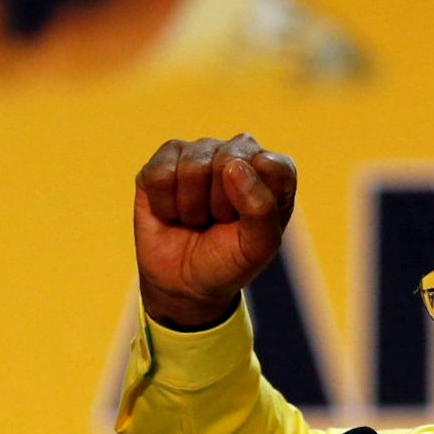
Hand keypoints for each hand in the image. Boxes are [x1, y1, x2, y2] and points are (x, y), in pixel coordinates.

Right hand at [134, 134, 296, 329]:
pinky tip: (172, 212)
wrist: (183, 282)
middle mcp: (239, 152)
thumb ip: (261, 208)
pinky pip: (160, 174)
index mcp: (273, 170)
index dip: (255, 203)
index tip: (247, 224)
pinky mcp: (164, 159)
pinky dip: (164, 205)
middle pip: (229, 161)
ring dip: (191, 207)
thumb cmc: (229, 260)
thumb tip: (234, 166)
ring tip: (197, 218)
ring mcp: (200, 151)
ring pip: (192, 167)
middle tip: (218, 221)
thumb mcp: (258, 247)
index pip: (273, 166)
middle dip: (220, 204)